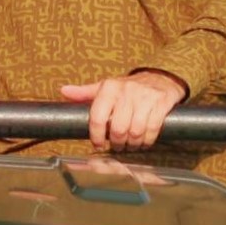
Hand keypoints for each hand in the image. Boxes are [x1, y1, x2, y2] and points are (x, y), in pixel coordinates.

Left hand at [60, 70, 188, 150]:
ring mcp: (145, 97)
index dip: (96, 135)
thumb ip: (85, 93)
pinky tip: (144, 142)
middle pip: (118, 128)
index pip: (98, 116)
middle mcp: (126, 91)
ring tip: (130, 145)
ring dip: (132, 144)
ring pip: (136, 130)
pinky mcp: (161, 102)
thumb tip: (63, 91)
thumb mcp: (105, 88)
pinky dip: (147, 140)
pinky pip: (153, 128)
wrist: (159, 78)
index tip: (97, 144)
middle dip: (117, 142)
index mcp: (109, 88)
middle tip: (117, 146)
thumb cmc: (128, 88)